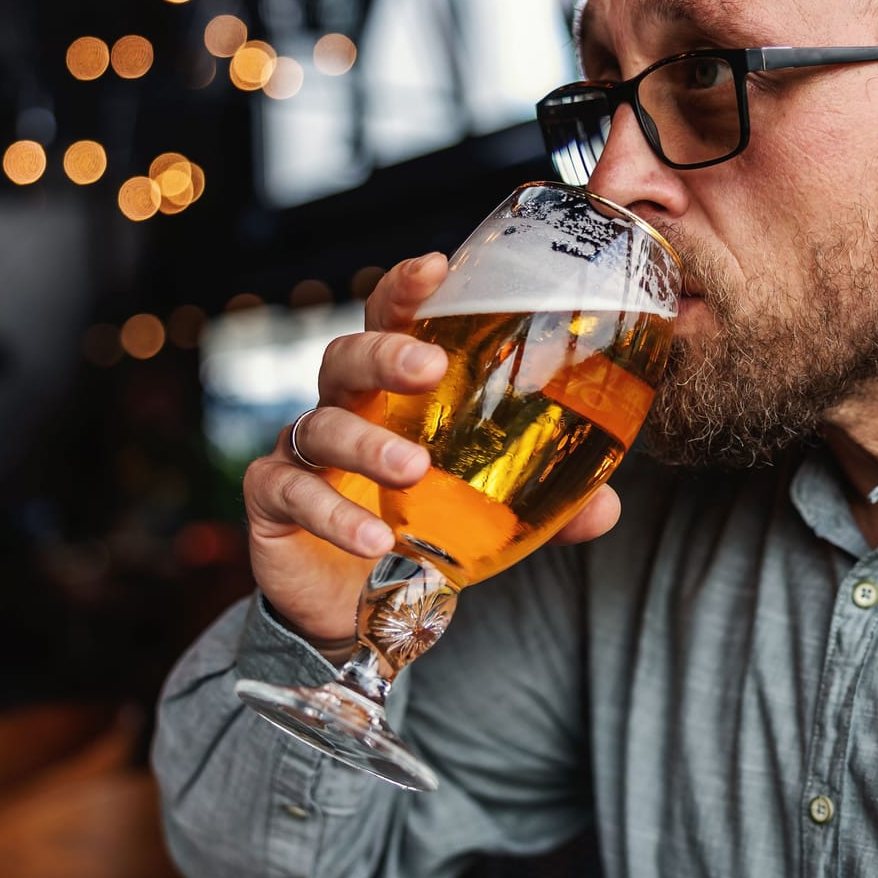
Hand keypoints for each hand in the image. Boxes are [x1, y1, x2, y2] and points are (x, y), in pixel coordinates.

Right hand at [242, 253, 624, 655]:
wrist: (357, 611)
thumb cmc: (421, 531)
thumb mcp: (490, 515)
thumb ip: (545, 507)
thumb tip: (605, 508)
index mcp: (393, 393)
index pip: (392, 322)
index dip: (407, 289)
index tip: (437, 266)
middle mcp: (343, 408)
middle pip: (346, 356)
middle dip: (384, 353)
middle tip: (428, 367)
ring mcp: (301, 451)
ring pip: (321, 423)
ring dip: (368, 443)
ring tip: (413, 469)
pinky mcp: (272, 502)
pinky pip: (292, 492)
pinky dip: (334, 514)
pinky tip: (374, 540)